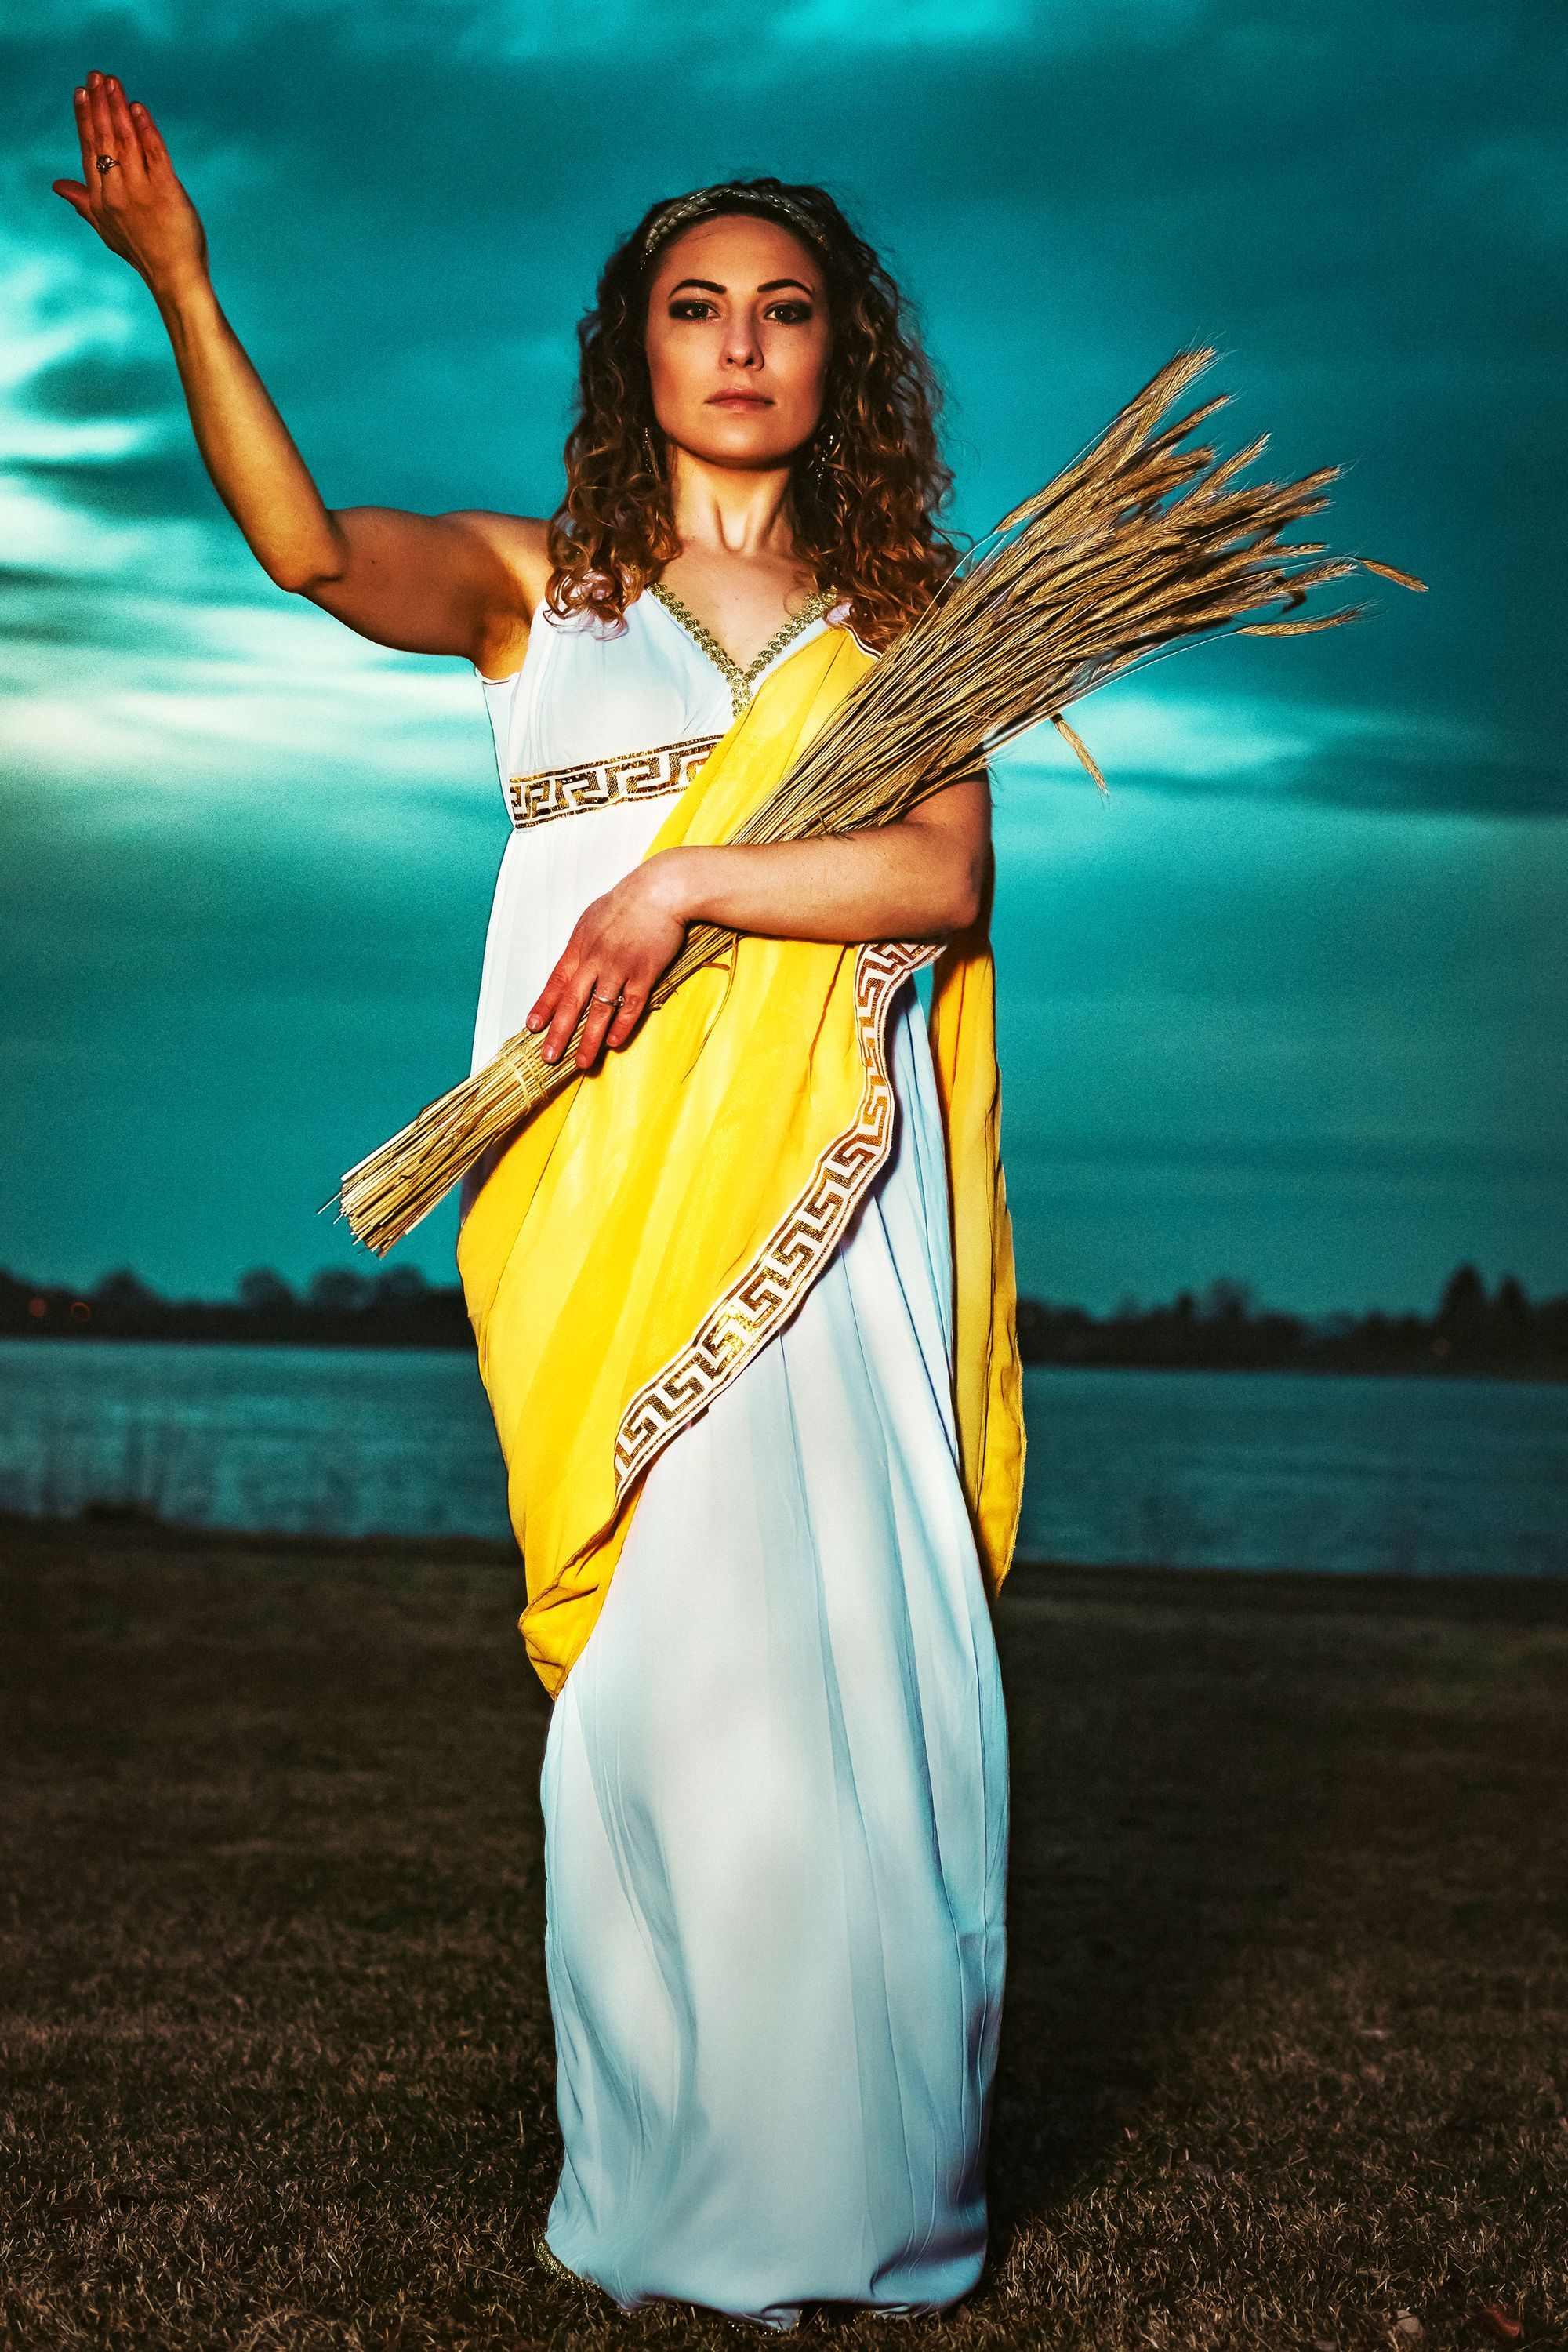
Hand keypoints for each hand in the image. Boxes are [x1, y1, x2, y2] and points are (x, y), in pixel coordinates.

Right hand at [53, 72, 207, 299]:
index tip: (81, 92)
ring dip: (119, 108)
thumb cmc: (143, 253)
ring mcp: (140, 192)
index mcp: (101, 198)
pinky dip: (147, 130)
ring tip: (113, 82)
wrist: (174, 279)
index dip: (85, 119)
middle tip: (96, 75)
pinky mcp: (165, 192)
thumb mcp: (106, 228)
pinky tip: (139, 109)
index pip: (89, 149)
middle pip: (104, 140)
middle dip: (99, 104)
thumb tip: (58, 185)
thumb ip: (84, 203)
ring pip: (126, 142)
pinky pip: (155, 154)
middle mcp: (116, 192)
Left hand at [525, 855, 692, 1071]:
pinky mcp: (644, 973)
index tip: (533, 1026)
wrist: (660, 892)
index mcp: (580, 946)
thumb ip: (583, 946)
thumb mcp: (592, 919)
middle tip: (549, 1056)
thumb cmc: (628, 903)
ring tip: (582, 1062)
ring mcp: (619, 968)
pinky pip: (630, 1006)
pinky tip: (613, 1042)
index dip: (544, 1007)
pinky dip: (621, 1026)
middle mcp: (595, 960)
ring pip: (599, 1010)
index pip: (556, 982)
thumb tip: (575, 966)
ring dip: (589, 1039)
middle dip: (559, 1032)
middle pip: (572, 1002)